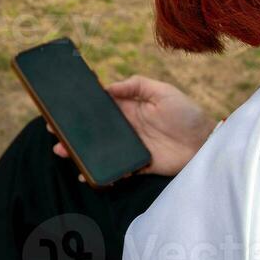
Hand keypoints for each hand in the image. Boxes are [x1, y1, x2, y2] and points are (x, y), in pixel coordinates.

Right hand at [51, 75, 216, 177]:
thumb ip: (136, 85)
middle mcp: (126, 128)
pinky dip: (100, 173)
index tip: (61, 108)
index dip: (81, 108)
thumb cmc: (187, 113)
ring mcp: (130, 148)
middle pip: (94, 131)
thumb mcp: (163, 91)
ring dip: (80, 152)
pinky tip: (86, 174)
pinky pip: (115, 170)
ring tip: (63, 152)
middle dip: (73, 132)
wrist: (206, 142)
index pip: (100, 107)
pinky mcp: (137, 166)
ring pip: (100, 151)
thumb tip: (108, 87)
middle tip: (54, 133)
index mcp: (130, 108)